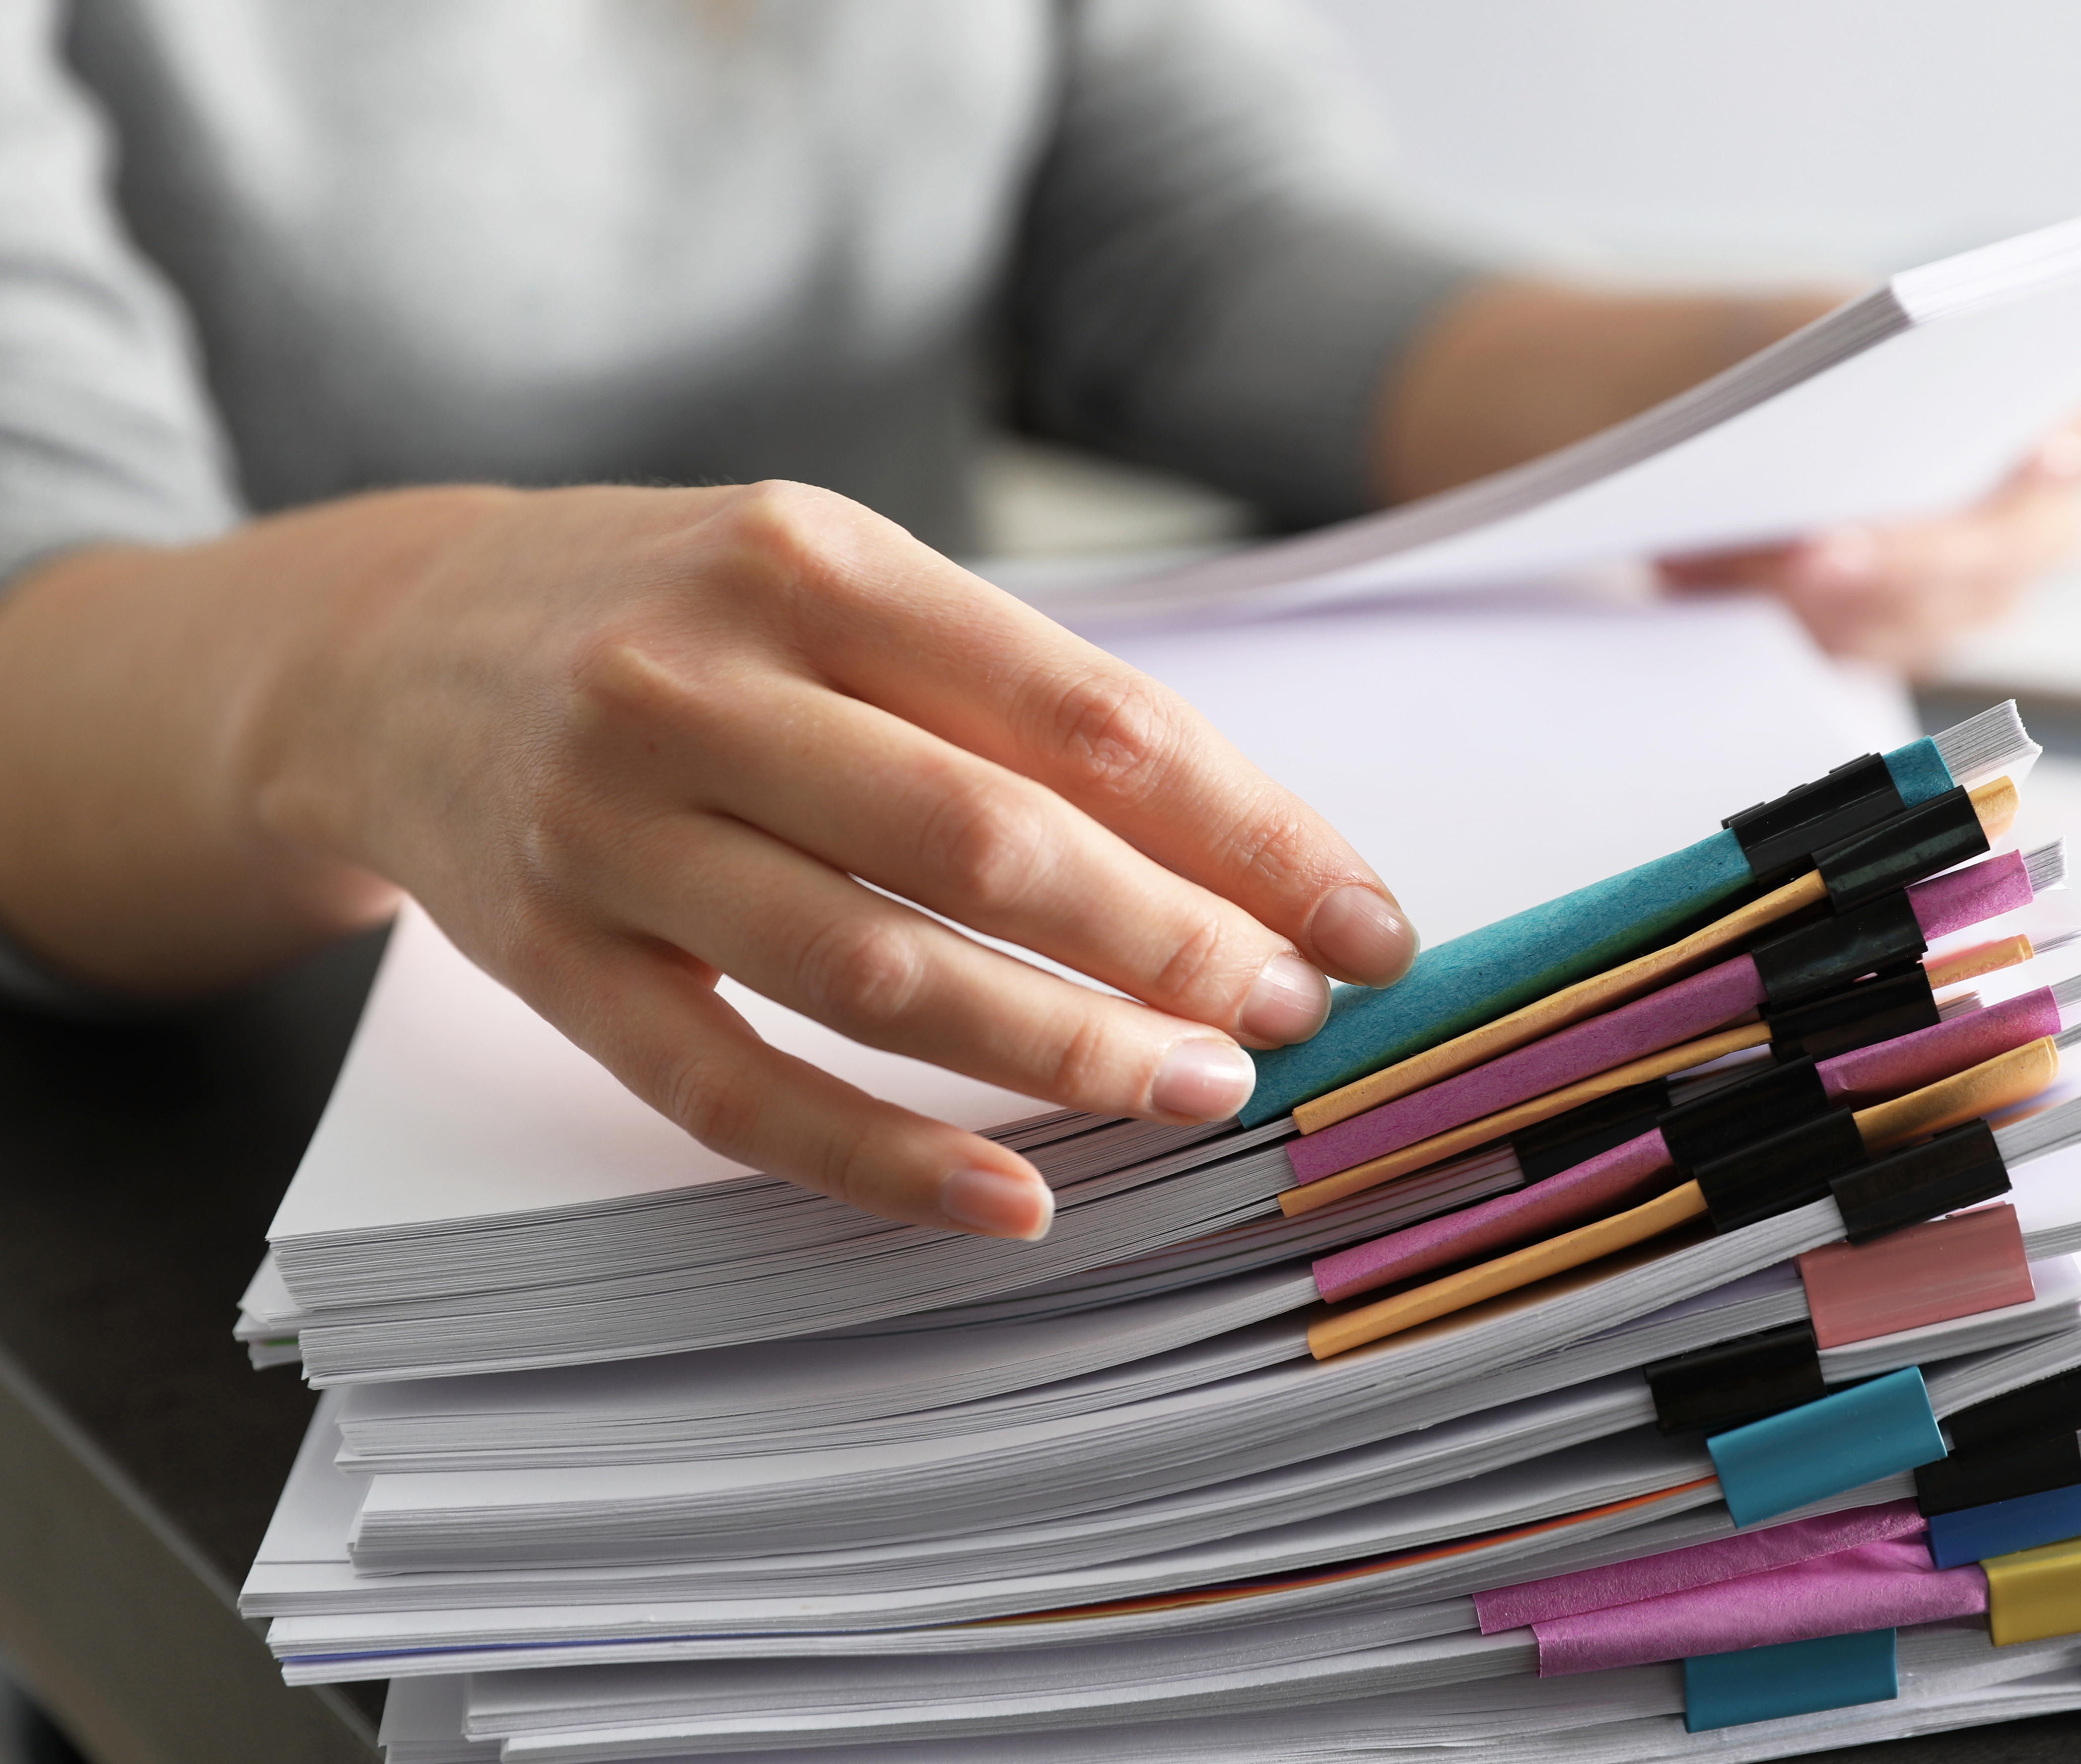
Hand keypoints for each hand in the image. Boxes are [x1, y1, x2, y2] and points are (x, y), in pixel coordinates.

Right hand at [0, 482, 1416, 1236]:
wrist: (384, 646)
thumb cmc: (671, 616)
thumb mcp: (830, 584)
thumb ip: (1006, 693)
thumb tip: (1240, 846)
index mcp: (813, 562)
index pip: (1087, 715)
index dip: (1249, 830)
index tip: (1364, 920)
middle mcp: (701, 682)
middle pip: (988, 842)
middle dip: (1173, 943)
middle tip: (1293, 1013)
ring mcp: (611, 828)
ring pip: (875, 971)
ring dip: (1061, 1049)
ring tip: (1200, 1090)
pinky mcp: (552, 959)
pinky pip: (732, 1087)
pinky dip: (880, 1159)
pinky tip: (1012, 1200)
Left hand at [1659, 379, 2080, 671]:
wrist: (1744, 428)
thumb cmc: (1819, 361)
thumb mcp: (1836, 333)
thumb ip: (1873, 356)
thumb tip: (1859, 418)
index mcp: (2062, 413)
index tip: (2039, 447)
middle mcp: (2039, 516)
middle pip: (2027, 547)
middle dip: (1925, 550)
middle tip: (1831, 548)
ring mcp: (1980, 591)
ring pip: (1941, 613)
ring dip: (1843, 592)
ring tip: (1753, 561)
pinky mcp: (1908, 641)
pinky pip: (1875, 651)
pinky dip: (1804, 617)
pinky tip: (1737, 585)